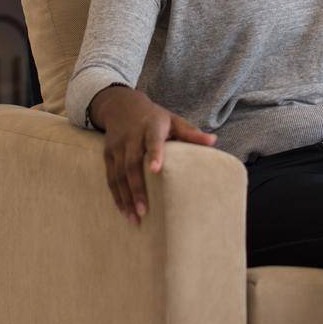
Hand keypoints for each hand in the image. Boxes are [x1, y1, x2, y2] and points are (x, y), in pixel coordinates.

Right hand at [90, 85, 217, 221]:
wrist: (122, 105)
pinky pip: (110, 177)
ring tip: (134, 218)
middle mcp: (131, 136)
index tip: (156, 170)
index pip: (153, 140)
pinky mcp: (108, 154)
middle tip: (144, 211)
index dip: (154, 153)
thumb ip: (191, 133)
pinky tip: (124, 210)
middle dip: (137, 188)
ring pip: (118, 174)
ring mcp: (117, 145)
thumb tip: (214, 141)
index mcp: (151, 126)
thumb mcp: (173, 120)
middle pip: (132, 163)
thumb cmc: (155, 118)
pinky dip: (116, 195)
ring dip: (125, 197)